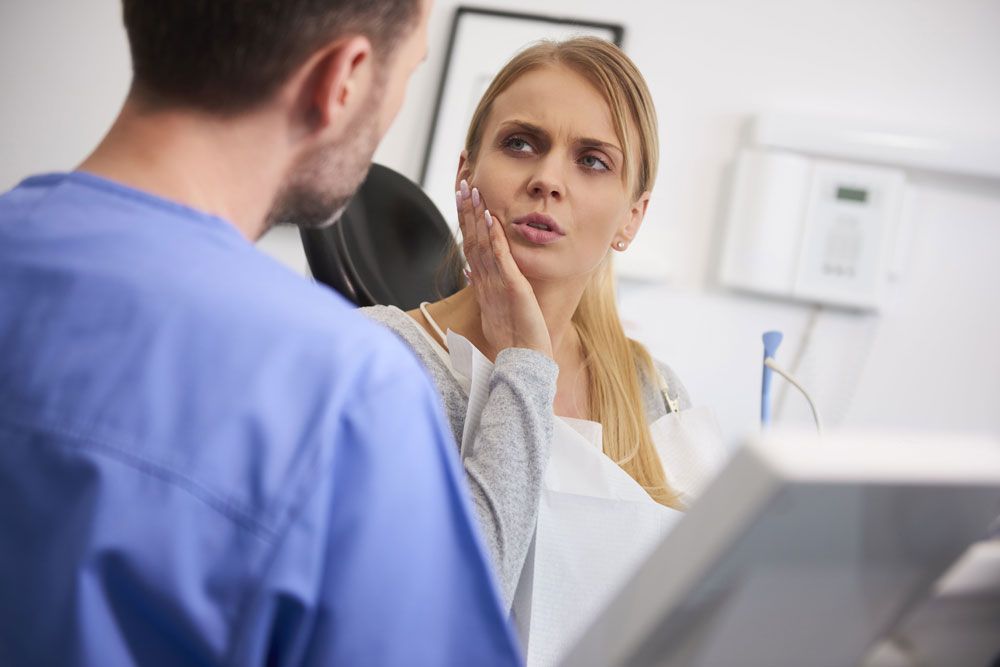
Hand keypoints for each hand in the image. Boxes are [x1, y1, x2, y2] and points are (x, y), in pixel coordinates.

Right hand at [457, 179, 552, 358]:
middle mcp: (485, 281)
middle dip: (466, 212)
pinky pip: (500, 257)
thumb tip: (469, 271)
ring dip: (477, 216)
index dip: (466, 223)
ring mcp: (496, 283)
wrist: (522, 361)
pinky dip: (494, 236)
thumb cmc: (513, 342)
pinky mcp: (511, 287)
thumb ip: (484, 289)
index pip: (471, 247)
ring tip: (472, 191)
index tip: (462, 201)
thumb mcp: (496, 311)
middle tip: (463, 185)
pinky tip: (491, 217)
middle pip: (472, 240)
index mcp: (482, 285)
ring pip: (482, 244)